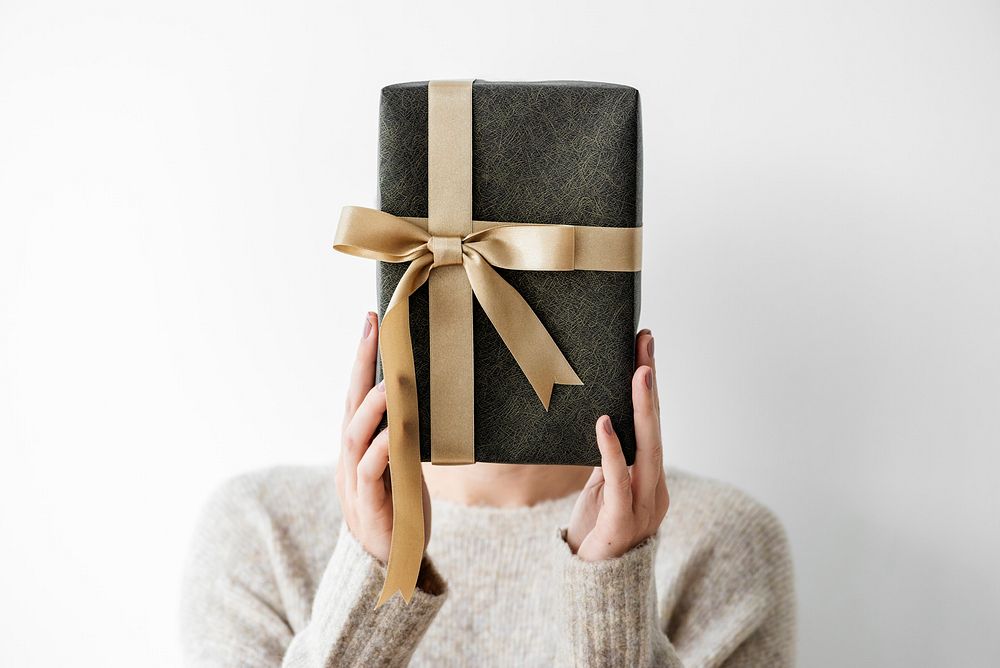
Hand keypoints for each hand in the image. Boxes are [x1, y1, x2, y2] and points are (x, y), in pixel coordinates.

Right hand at [335, 311, 430, 562]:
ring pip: (354, 437)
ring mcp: (356, 483)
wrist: (390, 568)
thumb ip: (404, 436)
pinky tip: (396, 433)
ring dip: (371, 407)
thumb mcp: (404, 467)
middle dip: (359, 365)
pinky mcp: (371, 506)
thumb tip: (421, 398)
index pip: (356, 396)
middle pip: (349, 405)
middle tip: (372, 328)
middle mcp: (350, 460)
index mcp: (358, 449)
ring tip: (387, 381)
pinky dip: (382, 450)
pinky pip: (372, 473)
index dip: (361, 359)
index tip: (371, 321)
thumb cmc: (399, 512)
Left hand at [566, 329, 667, 560]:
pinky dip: (611, 450)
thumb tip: (606, 422)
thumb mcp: (602, 489)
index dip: (651, 388)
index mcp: (652, 480)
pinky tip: (603, 423)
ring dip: (643, 408)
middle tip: (645, 345)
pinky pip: (618, 480)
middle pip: (656, 429)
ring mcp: (643, 507)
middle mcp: (655, 490)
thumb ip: (610, 460)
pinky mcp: (621, 522)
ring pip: (648, 449)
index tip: (644, 349)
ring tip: (639, 372)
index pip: (653, 425)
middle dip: (651, 385)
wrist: (590, 587)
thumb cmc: (596, 533)